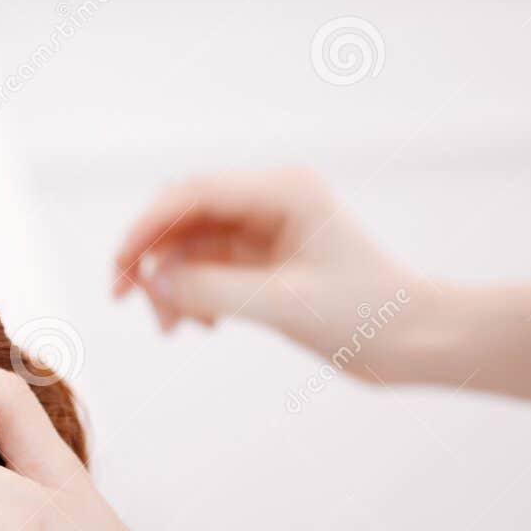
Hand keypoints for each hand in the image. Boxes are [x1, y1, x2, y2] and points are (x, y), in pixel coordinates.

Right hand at [112, 168, 431, 382]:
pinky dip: (192, 293)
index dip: (146, 227)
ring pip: (189, 245)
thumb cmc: (362, 314)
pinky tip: (200, 325)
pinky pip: (206, 267)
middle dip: (151, 256)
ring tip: (173, 328)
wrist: (410, 339)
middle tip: (127, 300)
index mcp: (282, 191)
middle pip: (182, 215)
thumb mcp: (281, 304)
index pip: (193, 194)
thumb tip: (153, 278)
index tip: (119, 267)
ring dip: (170, 283)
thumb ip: (211, 288)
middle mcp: (269, 199)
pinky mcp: (262, 258)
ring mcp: (263, 228)